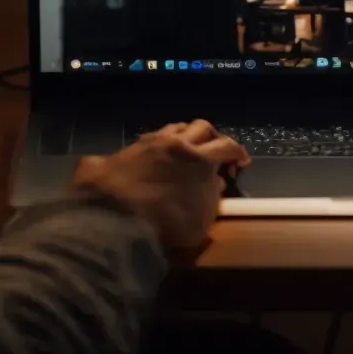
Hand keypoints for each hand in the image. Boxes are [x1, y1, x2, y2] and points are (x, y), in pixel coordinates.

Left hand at [71, 119, 249, 250]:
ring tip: (186, 152)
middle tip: (215, 153)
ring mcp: (147, 143)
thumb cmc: (164, 226)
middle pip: (201, 127)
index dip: (238, 152)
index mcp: (199, 159)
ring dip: (185, 137)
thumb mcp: (200, 221)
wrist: (112, 220)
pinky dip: (159, 146)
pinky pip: (148, 139)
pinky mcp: (123, 150)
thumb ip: (211, 198)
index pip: (227, 146)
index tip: (240, 162)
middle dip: (213, 138)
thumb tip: (215, 181)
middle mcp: (175, 143)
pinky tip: (155, 159)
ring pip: (174, 127)